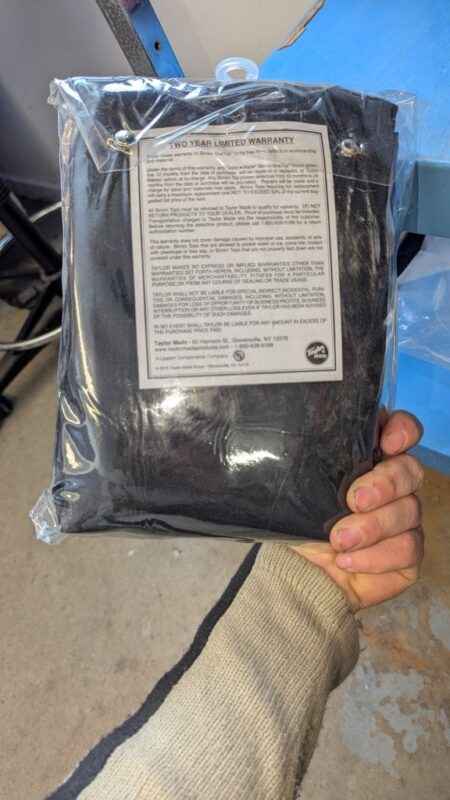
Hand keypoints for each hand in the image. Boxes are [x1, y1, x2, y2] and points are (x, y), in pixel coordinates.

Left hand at [291, 411, 423, 610]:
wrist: (297, 572)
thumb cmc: (300, 524)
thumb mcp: (299, 489)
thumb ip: (311, 464)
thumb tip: (303, 445)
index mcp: (370, 458)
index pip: (402, 430)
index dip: (403, 431)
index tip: (388, 443)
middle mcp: (394, 484)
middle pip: (410, 470)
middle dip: (384, 484)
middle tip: (354, 500)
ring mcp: (405, 518)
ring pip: (409, 511)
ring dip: (372, 527)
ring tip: (339, 540)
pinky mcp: (409, 553)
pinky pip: (407, 549)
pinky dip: (375, 556)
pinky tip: (347, 560)